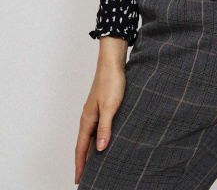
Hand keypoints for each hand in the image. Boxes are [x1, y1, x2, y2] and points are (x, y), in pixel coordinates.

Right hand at [74, 39, 127, 184]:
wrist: (113, 63)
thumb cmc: (111, 83)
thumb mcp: (110, 108)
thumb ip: (105, 128)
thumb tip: (100, 149)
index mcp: (87, 120)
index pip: (81, 148)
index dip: (80, 165)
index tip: (78, 180)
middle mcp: (88, 118)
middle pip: (84, 145)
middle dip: (83, 162)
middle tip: (85, 177)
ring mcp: (94, 112)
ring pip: (90, 137)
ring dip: (90, 151)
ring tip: (94, 165)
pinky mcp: (101, 107)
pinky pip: (96, 129)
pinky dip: (97, 139)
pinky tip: (103, 142)